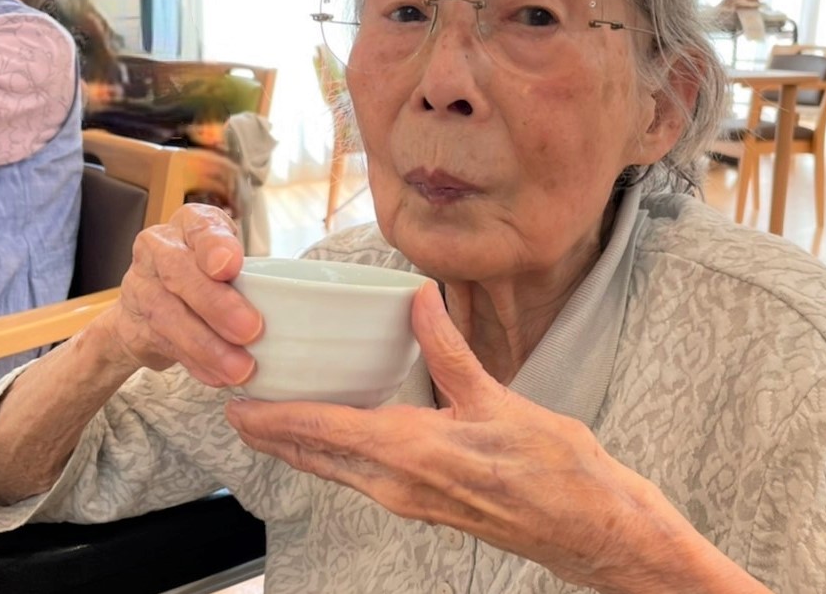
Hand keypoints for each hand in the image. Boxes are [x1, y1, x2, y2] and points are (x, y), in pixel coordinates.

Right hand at [108, 203, 261, 386]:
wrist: (149, 306)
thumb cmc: (205, 275)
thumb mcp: (229, 260)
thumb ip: (251, 273)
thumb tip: (292, 304)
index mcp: (190, 224)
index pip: (200, 227)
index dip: (214, 246)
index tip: (230, 266)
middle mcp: (160, 249)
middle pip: (181, 273)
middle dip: (217, 304)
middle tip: (251, 329)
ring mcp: (141, 286)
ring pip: (170, 315)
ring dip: (208, 345)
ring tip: (240, 367)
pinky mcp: (134, 324)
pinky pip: (166, 345)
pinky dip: (197, 364)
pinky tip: (219, 376)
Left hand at [224, 283, 699, 590]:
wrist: (588, 525)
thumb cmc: (553, 470)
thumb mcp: (499, 400)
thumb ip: (450, 350)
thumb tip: (419, 300)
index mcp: (413, 453)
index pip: (326, 432)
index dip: (277, 419)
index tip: (238, 408)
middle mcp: (400, 484)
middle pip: (319, 458)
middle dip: (276, 436)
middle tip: (239, 411)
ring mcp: (412, 500)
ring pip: (339, 472)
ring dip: (303, 448)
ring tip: (277, 421)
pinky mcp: (427, 504)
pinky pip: (363, 480)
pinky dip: (337, 456)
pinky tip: (341, 440)